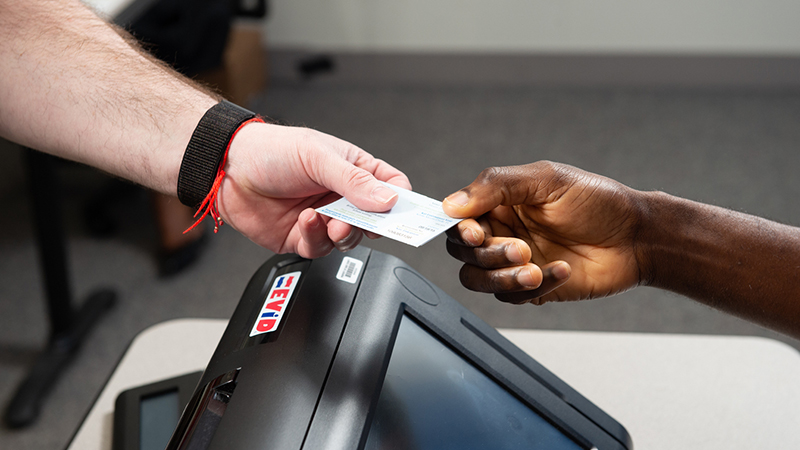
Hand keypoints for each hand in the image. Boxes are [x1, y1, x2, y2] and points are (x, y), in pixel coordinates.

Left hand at [218, 122, 410, 257]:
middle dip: (369, 223)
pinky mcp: (302, 238)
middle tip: (362, 221)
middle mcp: (340, 195)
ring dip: (341, 233)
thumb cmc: (270, 150)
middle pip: (373, 219)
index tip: (403, 212)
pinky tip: (305, 221)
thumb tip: (388, 199)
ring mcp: (322, 218)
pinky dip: (316, 238)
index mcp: (352, 169)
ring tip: (327, 220)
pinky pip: (320, 249)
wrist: (226, 169)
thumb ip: (355, 181)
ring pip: (349, 239)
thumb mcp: (318, 156)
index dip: (401, 201)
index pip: (391, 187)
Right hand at [442, 161, 642, 304]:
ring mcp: (515, 263)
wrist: (637, 237)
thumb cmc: (598, 202)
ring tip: (534, 268)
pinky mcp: (531, 288)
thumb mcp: (546, 180)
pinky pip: (512, 297)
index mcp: (499, 204)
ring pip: (479, 281)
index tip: (473, 234)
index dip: (459, 230)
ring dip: (503, 277)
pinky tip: (561, 270)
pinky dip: (534, 286)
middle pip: (464, 254)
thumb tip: (452, 204)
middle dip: (489, 255)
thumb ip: (496, 186)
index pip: (458, 220)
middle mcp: (502, 233)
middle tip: (521, 249)